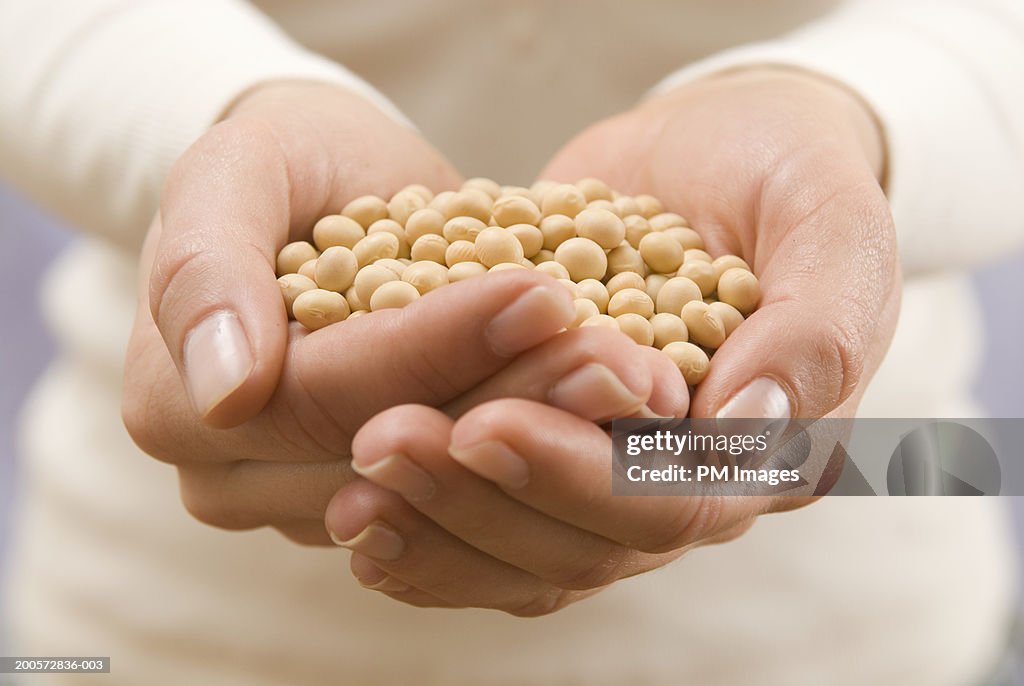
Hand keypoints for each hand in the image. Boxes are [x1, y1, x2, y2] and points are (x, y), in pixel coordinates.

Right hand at [123, 81, 687, 544]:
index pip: (324, 398)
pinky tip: (622, 427)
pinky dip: (551, 464)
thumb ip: (203, 268)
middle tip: (624, 358)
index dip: (437, 350)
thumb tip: (224, 391)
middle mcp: (240, 483)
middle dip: (516, 403)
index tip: (541, 294)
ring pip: (448, 492)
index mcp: (181, 410)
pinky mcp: (389, 506)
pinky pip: (474, 508)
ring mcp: (315, 505)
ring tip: (639, 382)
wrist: (325, 194)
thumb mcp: (232, 176)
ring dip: (552, 438)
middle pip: (394, 459)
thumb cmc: (282, 169)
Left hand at [328, 68, 899, 612]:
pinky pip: (493, 517)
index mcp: (762, 452)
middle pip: (583, 542)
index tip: (484, 425)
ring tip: (350, 493)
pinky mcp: (554, 447)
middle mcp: (683, 485)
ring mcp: (612, 473)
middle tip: (383, 444)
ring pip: (527, 549)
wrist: (723, 154)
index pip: (668, 502)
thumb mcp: (832, 225)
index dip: (576, 477)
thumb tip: (747, 430)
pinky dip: (429, 528)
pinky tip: (360, 519)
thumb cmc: (789, 178)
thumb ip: (817, 328)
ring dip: (437, 526)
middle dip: (479, 501)